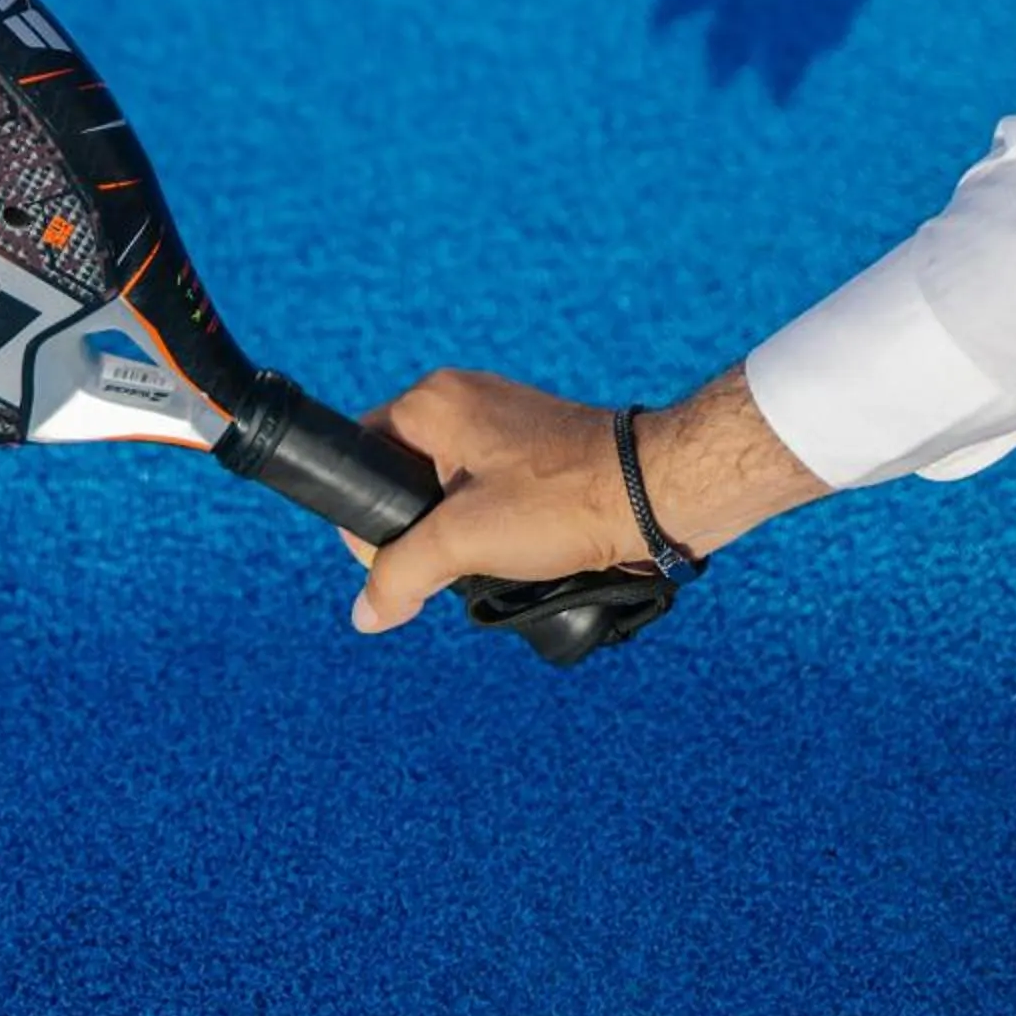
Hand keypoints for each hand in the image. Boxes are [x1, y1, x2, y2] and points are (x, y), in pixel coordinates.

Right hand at [345, 364, 829, 632]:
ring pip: (449, 494)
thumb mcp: (463, 542)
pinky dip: (496, 529)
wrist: (654, 494)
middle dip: (421, 532)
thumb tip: (365, 614)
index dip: (369, 514)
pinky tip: (520, 552)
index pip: (362, 453)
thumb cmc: (560, 502)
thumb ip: (399, 574)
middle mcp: (463, 401)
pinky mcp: (537, 452)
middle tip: (453, 559)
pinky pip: (489, 495)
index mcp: (434, 401)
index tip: (397, 554)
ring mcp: (503, 424)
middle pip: (405, 480)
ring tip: (494, 558)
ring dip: (461, 537)